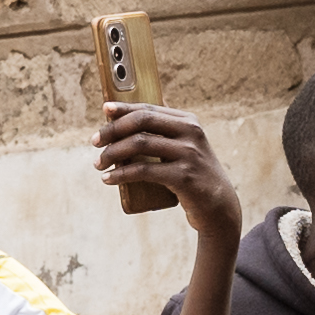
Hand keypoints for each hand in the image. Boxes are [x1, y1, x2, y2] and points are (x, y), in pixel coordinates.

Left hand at [95, 99, 236, 236]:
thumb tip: (132, 115)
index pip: (150, 108)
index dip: (124, 108)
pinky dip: (121, 174)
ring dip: (112, 153)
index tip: (105, 109)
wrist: (219, 206)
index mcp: (189, 122)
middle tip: (95, 141)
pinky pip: (144, 171)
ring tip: (98, 163)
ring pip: (139, 144)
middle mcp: (191, 133)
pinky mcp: (184, 177)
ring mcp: (188, 154)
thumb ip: (166, 131)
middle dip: (113, 130)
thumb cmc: (193, 175)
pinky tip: (108, 179)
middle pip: (142, 122)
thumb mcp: (186, 147)